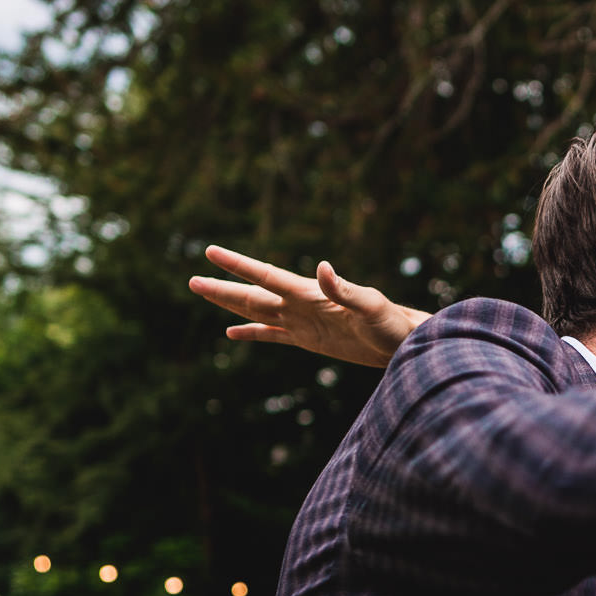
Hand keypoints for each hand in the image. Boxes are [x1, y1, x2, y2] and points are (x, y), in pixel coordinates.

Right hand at [189, 245, 427, 368]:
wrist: (403, 343)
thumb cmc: (391, 323)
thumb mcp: (370, 307)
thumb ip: (346, 289)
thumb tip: (323, 267)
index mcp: (310, 293)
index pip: (266, 276)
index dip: (238, 265)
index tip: (211, 252)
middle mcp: (300, 304)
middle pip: (253, 294)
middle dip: (223, 287)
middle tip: (192, 279)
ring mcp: (302, 321)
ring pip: (257, 311)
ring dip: (230, 304)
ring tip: (203, 292)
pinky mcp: (308, 339)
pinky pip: (271, 335)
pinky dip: (251, 333)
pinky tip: (231, 332)